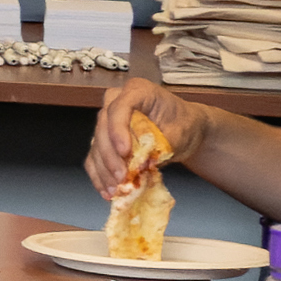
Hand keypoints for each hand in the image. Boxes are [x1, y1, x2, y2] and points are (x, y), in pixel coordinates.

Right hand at [87, 78, 198, 201]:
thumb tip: (144, 163)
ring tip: (114, 189)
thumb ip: (162, 146)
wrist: (185, 128)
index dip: (118, 129)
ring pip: (96, 144)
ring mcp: (109, 120)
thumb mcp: (181, 132)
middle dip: (110, 155)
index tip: (125, 151)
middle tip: (121, 176)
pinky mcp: (106, 139)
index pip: (120, 107)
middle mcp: (118, 102)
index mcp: (138, 91)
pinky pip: (95, 157)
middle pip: (103, 126)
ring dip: (103, 169)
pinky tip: (106, 190)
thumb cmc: (184, 124)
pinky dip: (99, 175)